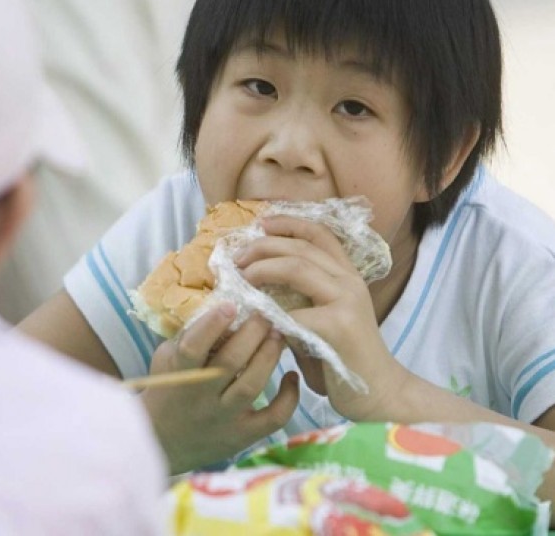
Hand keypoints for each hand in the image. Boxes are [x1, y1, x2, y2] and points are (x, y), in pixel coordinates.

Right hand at [142, 303, 298, 473]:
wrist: (161, 442)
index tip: (230, 305)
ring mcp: (224, 419)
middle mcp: (201, 399)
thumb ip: (188, 337)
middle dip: (252, 333)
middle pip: (230, 362)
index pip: (193, 348)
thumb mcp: (166, 360)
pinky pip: (273, 418)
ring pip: (252, 385)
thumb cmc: (166, 391)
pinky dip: (289, 397)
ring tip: (278, 335)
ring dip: (269, 356)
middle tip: (265, 314)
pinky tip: (291, 375)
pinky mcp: (243, 436)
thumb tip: (218, 305)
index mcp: (179, 376)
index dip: (212, 325)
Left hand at [237, 215, 409, 420]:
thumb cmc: (342, 358)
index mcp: (347, 276)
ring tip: (241, 276)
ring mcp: (347, 302)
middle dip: (263, 246)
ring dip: (263, 268)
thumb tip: (254, 284)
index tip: (261, 224)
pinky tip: (255, 320)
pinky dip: (270, 313)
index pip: (319, 234)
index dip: (289, 223)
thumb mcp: (320, 318)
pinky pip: (295, 312)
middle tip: (237, 256)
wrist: (379, 395)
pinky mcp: (340, 327)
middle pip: (301, 247)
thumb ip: (298, 299)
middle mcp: (350, 282)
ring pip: (298, 267)